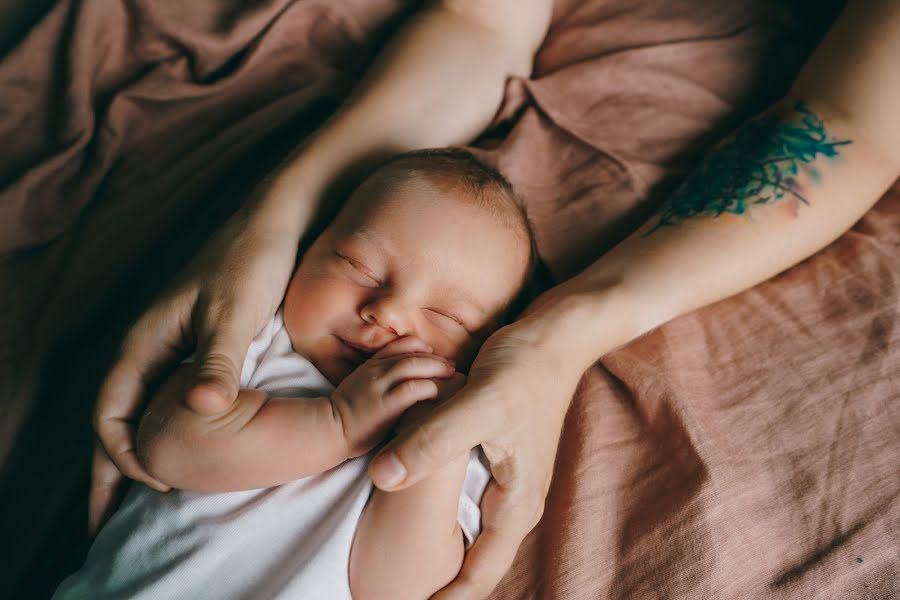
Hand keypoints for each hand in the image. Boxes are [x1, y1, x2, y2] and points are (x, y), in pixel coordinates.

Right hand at [90, 203, 301, 535]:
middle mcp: (152, 345)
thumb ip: (218, 360)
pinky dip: (171, 426)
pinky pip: (173, 395)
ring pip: (144, 407)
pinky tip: (191, 446)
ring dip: (142, 447)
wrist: (279, 221)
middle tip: (109, 518)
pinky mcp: (203, 343)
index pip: (109, 409)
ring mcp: (175, 344)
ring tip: (153, 490)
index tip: (151, 485)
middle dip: (114, 465)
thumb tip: (199, 410)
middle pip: (118, 415)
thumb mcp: (235, 311)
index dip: (119, 452)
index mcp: (146, 339)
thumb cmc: (253, 261)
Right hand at [331, 336, 456, 457]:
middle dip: (435, 358)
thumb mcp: (359, 386)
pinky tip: (438, 394)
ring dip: (436, 368)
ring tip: (452, 375)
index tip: (433, 354)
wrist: (327, 430)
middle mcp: (376, 371)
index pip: (400, 344)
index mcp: (371, 365)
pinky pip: (412, 389)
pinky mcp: (385, 406)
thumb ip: (378, 378)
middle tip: (452, 365)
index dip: (420, 346)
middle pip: (412, 353)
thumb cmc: (346, 414)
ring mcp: (379, 386)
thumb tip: (401, 380)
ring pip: (413, 366)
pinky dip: (429, 388)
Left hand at [367, 295, 588, 598]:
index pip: (479, 574)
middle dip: (443, 585)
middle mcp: (515, 501)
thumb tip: (381, 478)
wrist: (556, 337)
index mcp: (517, 504)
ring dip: (446, 553)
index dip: (446, 599)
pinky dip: (446, 516)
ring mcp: (507, 482)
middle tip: (400, 597)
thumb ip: (433, 441)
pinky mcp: (497, 459)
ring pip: (471, 532)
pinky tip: (421, 512)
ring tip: (411, 574)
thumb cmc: (525, 370)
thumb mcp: (477, 404)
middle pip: (476, 562)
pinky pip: (468, 502)